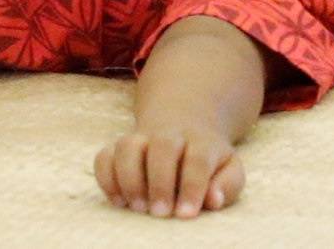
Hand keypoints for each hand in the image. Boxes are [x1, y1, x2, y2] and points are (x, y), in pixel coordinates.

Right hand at [95, 124, 244, 218]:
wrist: (183, 119)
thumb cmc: (209, 158)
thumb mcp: (229, 168)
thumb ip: (227, 185)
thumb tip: (212, 200)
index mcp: (199, 141)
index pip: (197, 159)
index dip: (191, 186)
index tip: (185, 214)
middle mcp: (167, 135)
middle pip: (161, 146)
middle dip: (159, 181)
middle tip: (160, 213)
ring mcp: (140, 138)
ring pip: (127, 146)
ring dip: (129, 177)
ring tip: (137, 207)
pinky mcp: (119, 146)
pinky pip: (104, 155)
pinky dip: (106, 176)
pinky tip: (117, 200)